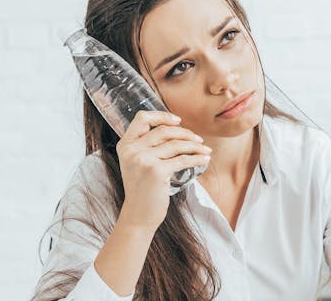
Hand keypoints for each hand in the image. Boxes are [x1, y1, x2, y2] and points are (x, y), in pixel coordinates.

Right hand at [115, 110, 211, 231]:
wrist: (138, 215)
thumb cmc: (143, 189)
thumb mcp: (138, 163)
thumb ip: (149, 146)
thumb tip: (177, 129)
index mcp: (125, 145)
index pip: (142, 118)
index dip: (162, 116)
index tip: (178, 120)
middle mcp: (132, 150)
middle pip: (164, 130)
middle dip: (185, 133)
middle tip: (198, 140)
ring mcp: (143, 160)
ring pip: (176, 144)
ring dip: (195, 146)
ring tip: (205, 150)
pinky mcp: (156, 171)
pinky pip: (182, 159)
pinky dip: (197, 158)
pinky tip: (204, 159)